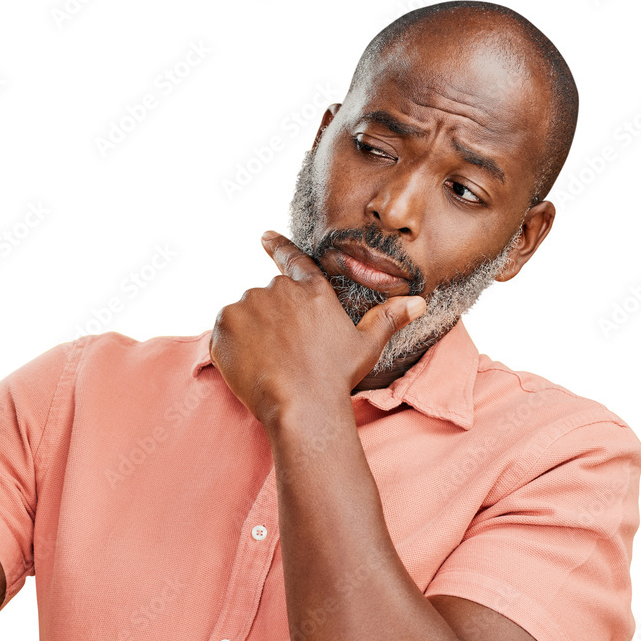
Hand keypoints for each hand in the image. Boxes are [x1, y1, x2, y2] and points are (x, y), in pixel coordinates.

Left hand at [209, 230, 424, 422]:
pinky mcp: (223, 325)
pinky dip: (231, 347)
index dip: (277, 246)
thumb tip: (418, 302)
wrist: (300, 404)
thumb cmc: (335, 377)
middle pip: (266, 300)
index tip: (264, 236)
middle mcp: (276, 289)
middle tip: (282, 355)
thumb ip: (386, 319)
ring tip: (267, 363)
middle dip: (269, 322)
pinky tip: (248, 366)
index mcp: (310, 289)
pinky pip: (222, 333)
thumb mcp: (365, 346)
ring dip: (249, 334)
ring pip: (243, 315)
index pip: (291, 259)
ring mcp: (247, 304)